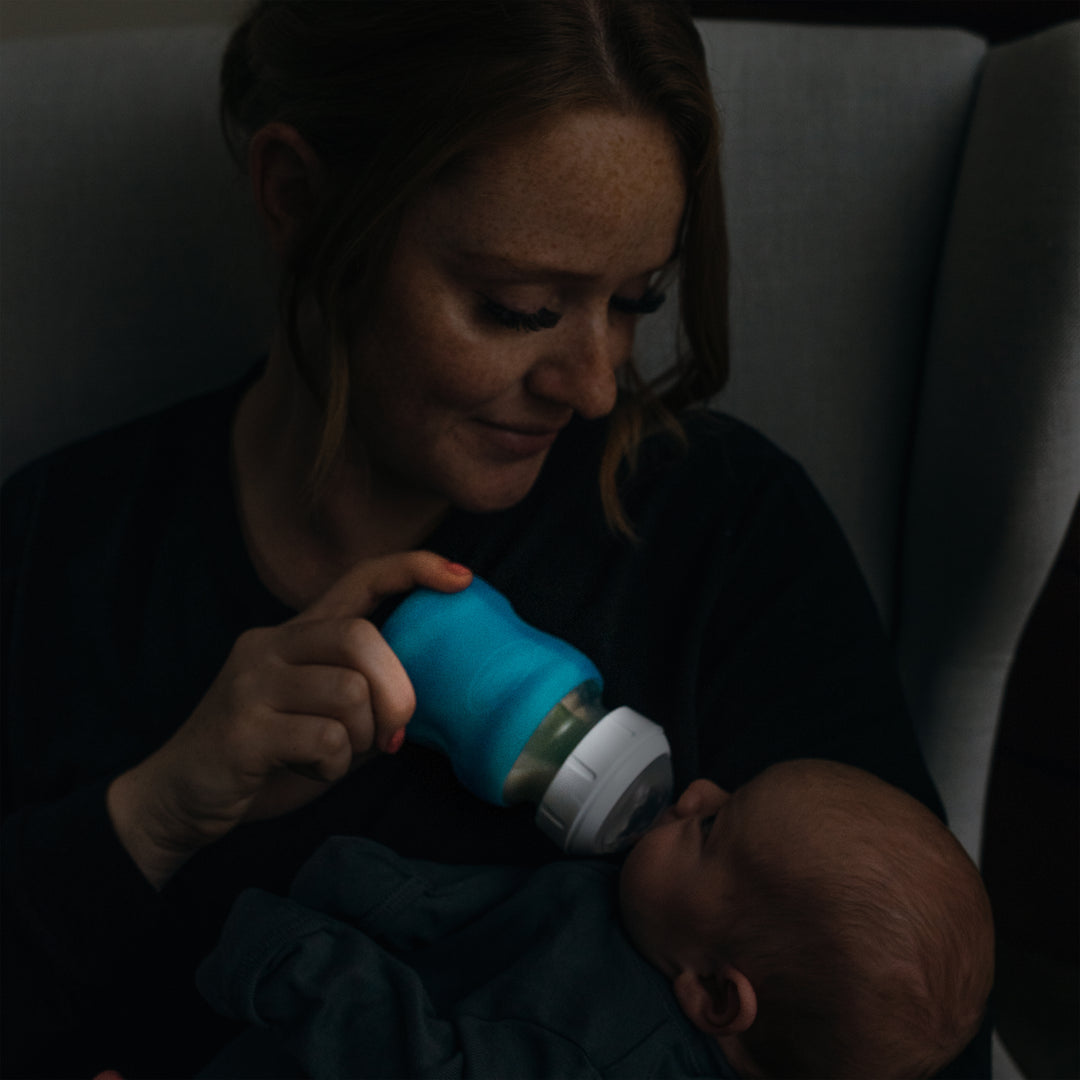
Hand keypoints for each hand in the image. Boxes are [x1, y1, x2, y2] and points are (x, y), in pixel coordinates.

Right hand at [107, 551, 471, 887]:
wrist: (179, 799)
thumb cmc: (266, 756)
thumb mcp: (323, 718)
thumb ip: (366, 697)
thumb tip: (427, 695)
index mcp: (295, 635)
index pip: (359, 579)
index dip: (413, 570)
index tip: (462, 576)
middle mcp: (271, 645)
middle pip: (362, 637)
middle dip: (396, 690)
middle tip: (392, 733)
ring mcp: (252, 683)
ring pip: (350, 690)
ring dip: (362, 737)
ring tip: (336, 756)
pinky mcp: (243, 727)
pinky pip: (326, 737)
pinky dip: (335, 765)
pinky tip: (312, 770)